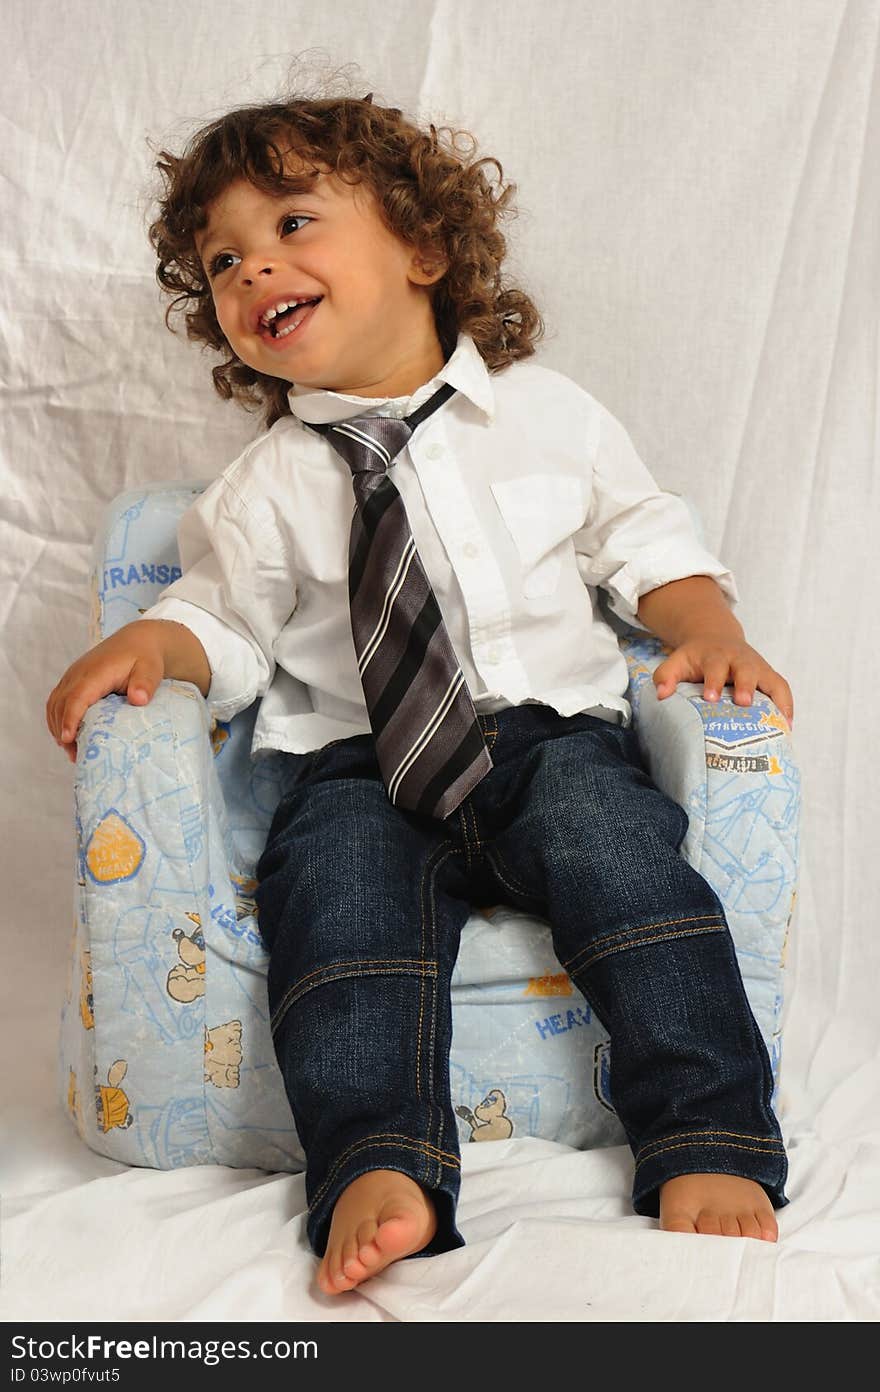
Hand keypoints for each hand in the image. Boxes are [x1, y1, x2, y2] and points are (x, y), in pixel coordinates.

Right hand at [46, 623, 166, 763]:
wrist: (137, 641)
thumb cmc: (145, 657)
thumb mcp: (151, 669)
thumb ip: (145, 683)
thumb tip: (138, 700)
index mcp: (95, 672)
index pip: (76, 697)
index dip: (70, 719)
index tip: (68, 739)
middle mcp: (78, 674)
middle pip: (60, 705)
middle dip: (63, 731)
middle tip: (75, 756)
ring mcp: (72, 677)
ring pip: (55, 705)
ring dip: (58, 727)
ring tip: (72, 751)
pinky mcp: (72, 681)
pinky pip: (57, 701)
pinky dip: (58, 719)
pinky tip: (68, 736)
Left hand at [652, 637, 793, 726]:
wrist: (716, 638)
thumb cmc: (695, 659)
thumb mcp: (677, 661)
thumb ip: (666, 675)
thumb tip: (661, 695)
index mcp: (715, 655)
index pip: (715, 665)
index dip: (714, 680)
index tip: (710, 697)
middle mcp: (740, 659)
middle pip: (746, 669)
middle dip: (746, 685)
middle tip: (743, 702)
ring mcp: (758, 667)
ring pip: (771, 679)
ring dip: (775, 699)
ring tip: (778, 723)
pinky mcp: (769, 676)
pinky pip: (783, 689)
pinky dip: (787, 706)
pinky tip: (787, 727)